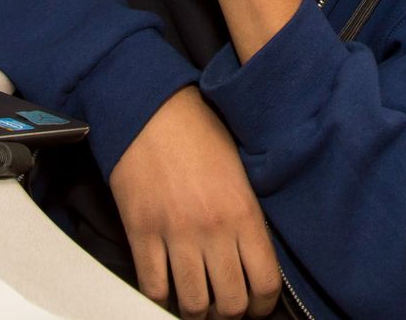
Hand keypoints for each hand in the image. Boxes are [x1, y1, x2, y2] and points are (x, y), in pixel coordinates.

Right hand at [109, 86, 279, 318]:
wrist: (150, 106)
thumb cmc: (199, 131)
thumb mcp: (241, 169)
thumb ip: (249, 216)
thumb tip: (253, 259)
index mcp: (244, 212)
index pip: (265, 283)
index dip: (262, 306)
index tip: (255, 305)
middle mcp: (212, 229)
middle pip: (229, 304)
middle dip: (229, 313)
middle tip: (225, 306)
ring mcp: (174, 233)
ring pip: (192, 304)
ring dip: (197, 311)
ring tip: (197, 303)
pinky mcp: (141, 232)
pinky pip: (152, 287)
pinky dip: (161, 298)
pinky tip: (168, 289)